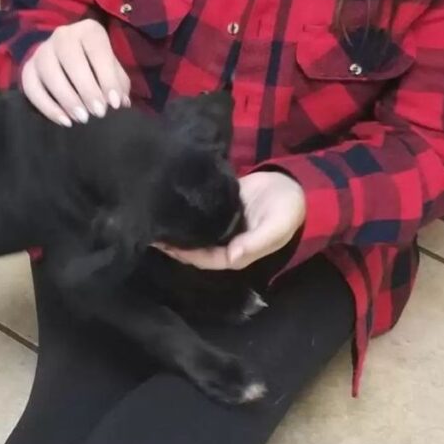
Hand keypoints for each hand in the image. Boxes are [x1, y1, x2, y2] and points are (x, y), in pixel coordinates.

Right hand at [21, 19, 130, 125]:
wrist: (70, 60)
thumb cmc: (97, 65)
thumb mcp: (112, 69)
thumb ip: (118, 83)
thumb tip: (121, 102)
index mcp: (88, 31)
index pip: (97, 49)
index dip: (106, 77)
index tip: (114, 103)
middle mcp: (62, 35)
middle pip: (70, 58)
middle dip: (86, 88)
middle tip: (98, 112)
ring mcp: (42, 51)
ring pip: (49, 72)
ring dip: (66, 98)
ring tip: (82, 118)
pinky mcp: (28, 68)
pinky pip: (31, 87)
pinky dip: (47, 106)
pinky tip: (64, 121)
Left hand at [160, 171, 305, 270]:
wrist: (295, 184)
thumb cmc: (287, 209)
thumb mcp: (276, 226)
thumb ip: (256, 242)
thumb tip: (233, 256)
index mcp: (238, 253)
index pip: (206, 259)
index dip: (187, 254)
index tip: (166, 245)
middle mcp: (226, 243)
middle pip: (195, 248)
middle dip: (174, 243)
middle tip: (149, 229)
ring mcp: (222, 225)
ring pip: (194, 232)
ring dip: (176, 227)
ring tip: (152, 218)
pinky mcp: (219, 207)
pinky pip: (198, 214)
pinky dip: (184, 212)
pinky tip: (168, 204)